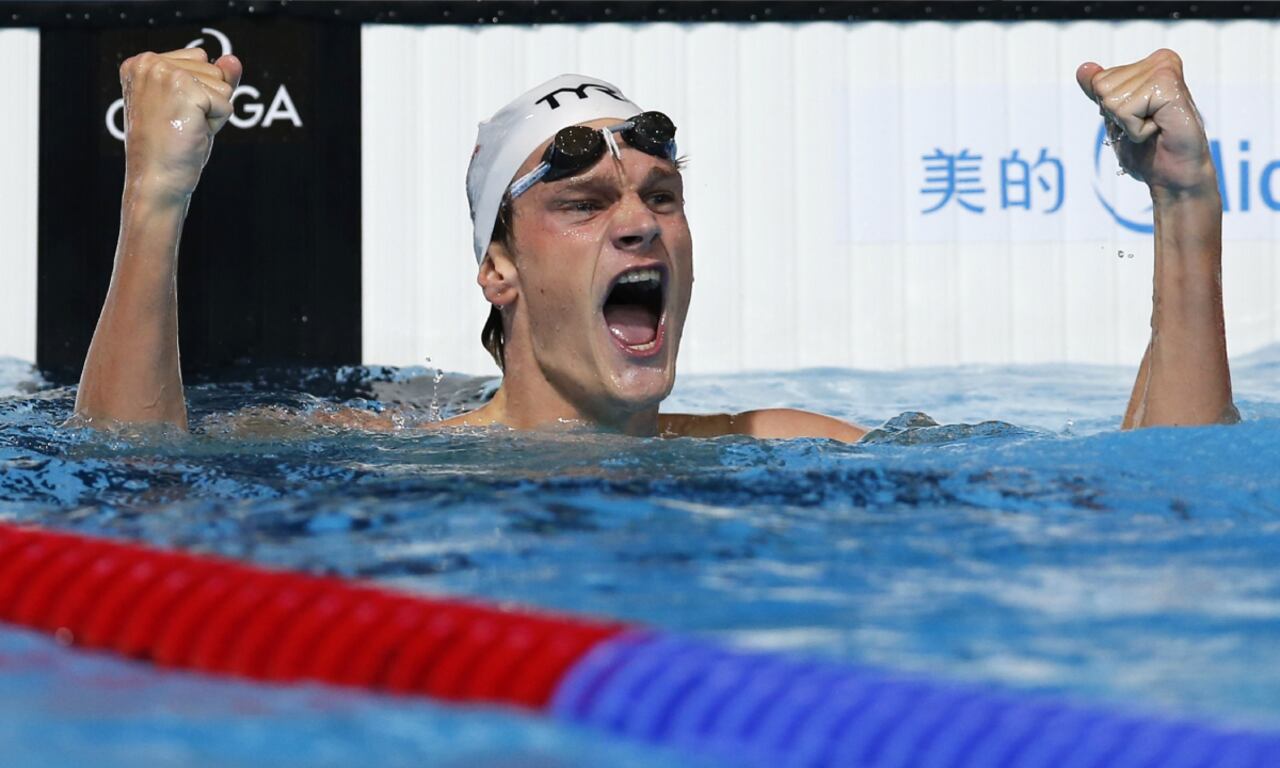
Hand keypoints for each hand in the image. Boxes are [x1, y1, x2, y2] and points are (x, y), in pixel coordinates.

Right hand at [118, 48, 242, 204]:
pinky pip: (226, 103)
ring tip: (185, 128)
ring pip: (222, 85)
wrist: (157, 180)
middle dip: (207, 102)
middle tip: (180, 125)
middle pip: (213, 70)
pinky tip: (192, 132)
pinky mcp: (185, 89)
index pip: (200, 60)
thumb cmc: (171, 148)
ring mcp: (166, 73)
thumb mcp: (193, 106)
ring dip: (212, 112)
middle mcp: (149, 62)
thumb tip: (233, 59)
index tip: (173, 115)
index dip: (199, 93)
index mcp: (142, 63)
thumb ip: (214, 79)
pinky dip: (217, 123)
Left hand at [1076, 49, 1215, 200]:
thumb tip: (1083, 68)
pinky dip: (1135, 130)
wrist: (1173, 175)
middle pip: (1102, 87)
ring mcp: (1165, 71)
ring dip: (1128, 124)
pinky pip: (1125, 111)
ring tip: (1155, 127)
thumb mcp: (1115, 116)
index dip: (1110, 109)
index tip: (1139, 118)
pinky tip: (1159, 130)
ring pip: (1111, 100)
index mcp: (1149, 64)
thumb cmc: (1148, 148)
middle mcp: (1160, 60)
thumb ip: (1099, 91)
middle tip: (1148, 125)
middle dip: (1118, 116)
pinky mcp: (1169, 86)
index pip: (1099, 81)